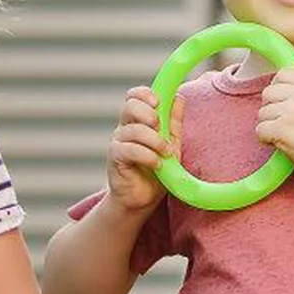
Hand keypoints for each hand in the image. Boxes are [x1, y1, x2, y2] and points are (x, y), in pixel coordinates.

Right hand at [106, 86, 183, 212]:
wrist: (143, 199)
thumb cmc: (156, 171)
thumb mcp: (171, 144)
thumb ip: (173, 122)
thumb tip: (178, 97)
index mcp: (137, 121)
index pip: (134, 96)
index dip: (145, 94)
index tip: (159, 103)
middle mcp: (125, 128)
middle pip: (129, 105)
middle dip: (148, 113)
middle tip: (159, 127)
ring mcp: (118, 143)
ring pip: (133, 130)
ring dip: (155, 140)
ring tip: (167, 154)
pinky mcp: (115, 159)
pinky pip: (129, 150)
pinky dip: (147, 156)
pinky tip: (157, 164)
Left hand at [254, 69, 293, 181]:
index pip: (283, 74)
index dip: (277, 88)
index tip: (280, 100)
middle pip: (268, 93)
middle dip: (270, 108)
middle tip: (279, 121)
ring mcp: (290, 111)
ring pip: (262, 113)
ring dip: (268, 125)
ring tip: (281, 135)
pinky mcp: (281, 129)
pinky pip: (260, 130)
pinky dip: (265, 138)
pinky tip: (277, 143)